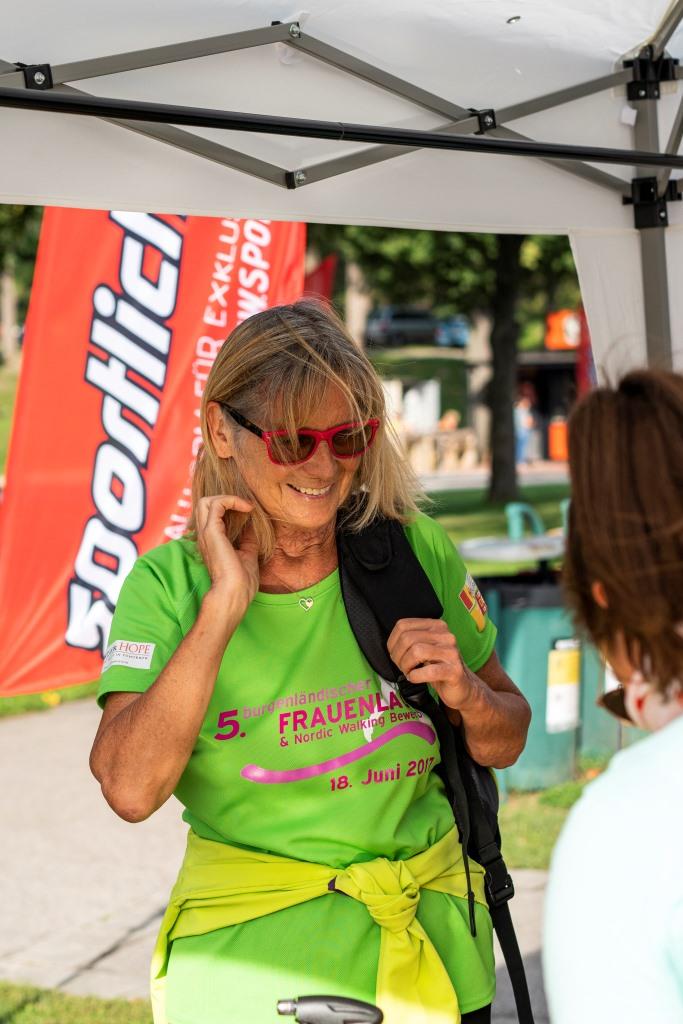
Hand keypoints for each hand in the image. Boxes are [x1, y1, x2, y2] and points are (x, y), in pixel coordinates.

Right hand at [195, 495, 259, 610]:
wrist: (234, 594)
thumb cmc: (241, 582)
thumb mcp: (248, 555)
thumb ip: (248, 540)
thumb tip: (253, 527)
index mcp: (212, 541)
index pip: (212, 515)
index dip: (229, 507)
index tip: (249, 511)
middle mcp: (205, 536)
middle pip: (204, 504)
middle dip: (225, 499)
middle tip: (245, 506)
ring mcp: (206, 533)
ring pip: (206, 501)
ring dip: (228, 498)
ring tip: (246, 506)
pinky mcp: (211, 532)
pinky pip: (216, 505)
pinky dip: (231, 500)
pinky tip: (247, 508)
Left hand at [387, 618, 475, 710]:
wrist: (463, 687)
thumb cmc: (438, 667)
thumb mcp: (424, 648)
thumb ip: (410, 640)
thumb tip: (391, 644)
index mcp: (436, 626)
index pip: (403, 625)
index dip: (392, 642)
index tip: (395, 654)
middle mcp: (445, 635)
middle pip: (407, 638)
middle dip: (397, 656)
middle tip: (402, 667)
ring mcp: (451, 652)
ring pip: (416, 651)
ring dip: (406, 666)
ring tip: (409, 672)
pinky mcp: (454, 671)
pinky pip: (428, 671)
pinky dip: (415, 676)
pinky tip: (415, 678)